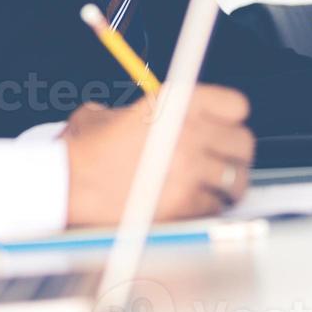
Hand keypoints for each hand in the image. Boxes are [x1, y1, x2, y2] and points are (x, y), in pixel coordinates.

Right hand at [65, 85, 253, 226]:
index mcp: (176, 103)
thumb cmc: (86, 152)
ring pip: (236, 179)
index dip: (231, 118)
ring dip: (226, 185)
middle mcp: (189, 131)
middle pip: (243, 143)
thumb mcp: (115, 113)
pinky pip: (215, 206)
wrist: (68, 185)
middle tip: (220, 162)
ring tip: (210, 187)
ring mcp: (190, 168)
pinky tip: (188, 204)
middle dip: (235, 155)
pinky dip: (206, 208)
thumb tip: (161, 119)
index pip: (235, 105)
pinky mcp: (186, 202)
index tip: (224, 127)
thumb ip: (144, 112)